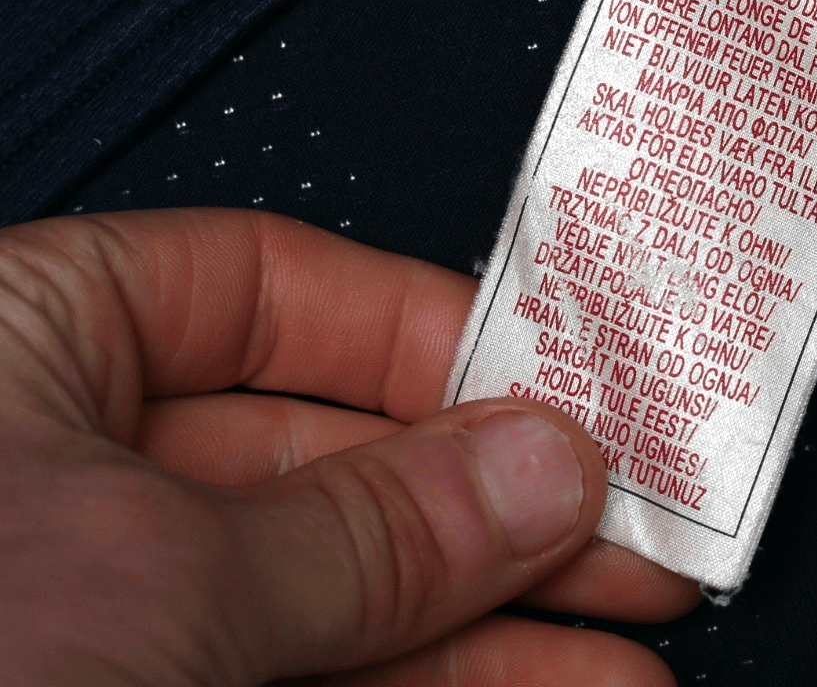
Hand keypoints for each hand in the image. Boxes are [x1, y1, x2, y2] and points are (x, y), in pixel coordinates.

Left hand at [0, 208, 699, 684]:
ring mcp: (91, 611)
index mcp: (27, 346)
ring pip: (330, 593)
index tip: (566, 394)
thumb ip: (367, 527)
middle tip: (631, 540)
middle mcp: (58, 470)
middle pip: (328, 453)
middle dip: (494, 507)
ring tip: (625, 654)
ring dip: (489, 624)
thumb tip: (536, 464)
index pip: (276, 292)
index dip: (435, 337)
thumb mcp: (156, 581)